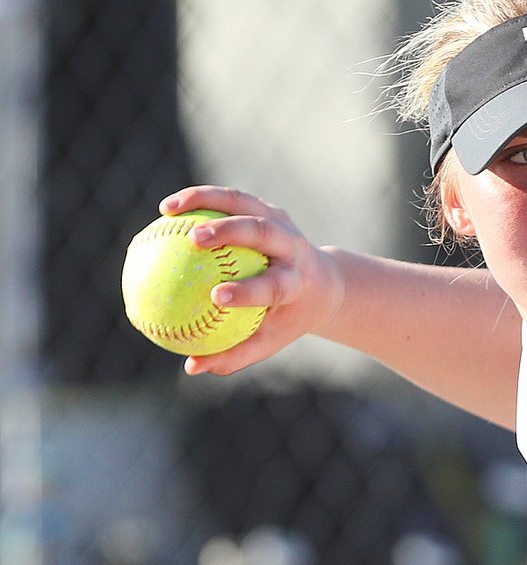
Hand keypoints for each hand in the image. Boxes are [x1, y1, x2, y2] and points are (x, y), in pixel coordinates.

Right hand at [157, 186, 346, 376]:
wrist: (322, 284)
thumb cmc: (286, 319)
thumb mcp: (268, 339)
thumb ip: (233, 354)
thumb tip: (190, 367)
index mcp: (297, 283)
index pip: (275, 285)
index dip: (248, 290)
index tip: (216, 296)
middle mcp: (293, 248)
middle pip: (263, 232)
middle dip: (230, 232)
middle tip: (193, 240)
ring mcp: (283, 223)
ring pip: (245, 203)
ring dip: (206, 201)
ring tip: (167, 210)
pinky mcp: (269, 209)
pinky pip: (231, 198)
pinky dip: (201, 198)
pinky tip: (168, 209)